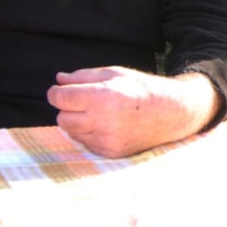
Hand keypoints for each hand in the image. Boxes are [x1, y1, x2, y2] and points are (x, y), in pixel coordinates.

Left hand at [48, 67, 220, 159]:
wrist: (169, 113)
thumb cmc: (140, 88)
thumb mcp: (113, 74)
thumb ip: (82, 77)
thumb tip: (59, 80)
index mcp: (101, 97)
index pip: (60, 98)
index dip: (56, 93)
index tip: (60, 91)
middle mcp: (103, 121)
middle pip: (62, 118)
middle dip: (68, 109)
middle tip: (83, 102)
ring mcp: (107, 140)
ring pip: (73, 133)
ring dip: (78, 123)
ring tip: (99, 113)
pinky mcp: (111, 152)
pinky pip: (87, 144)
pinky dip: (91, 134)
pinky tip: (108, 125)